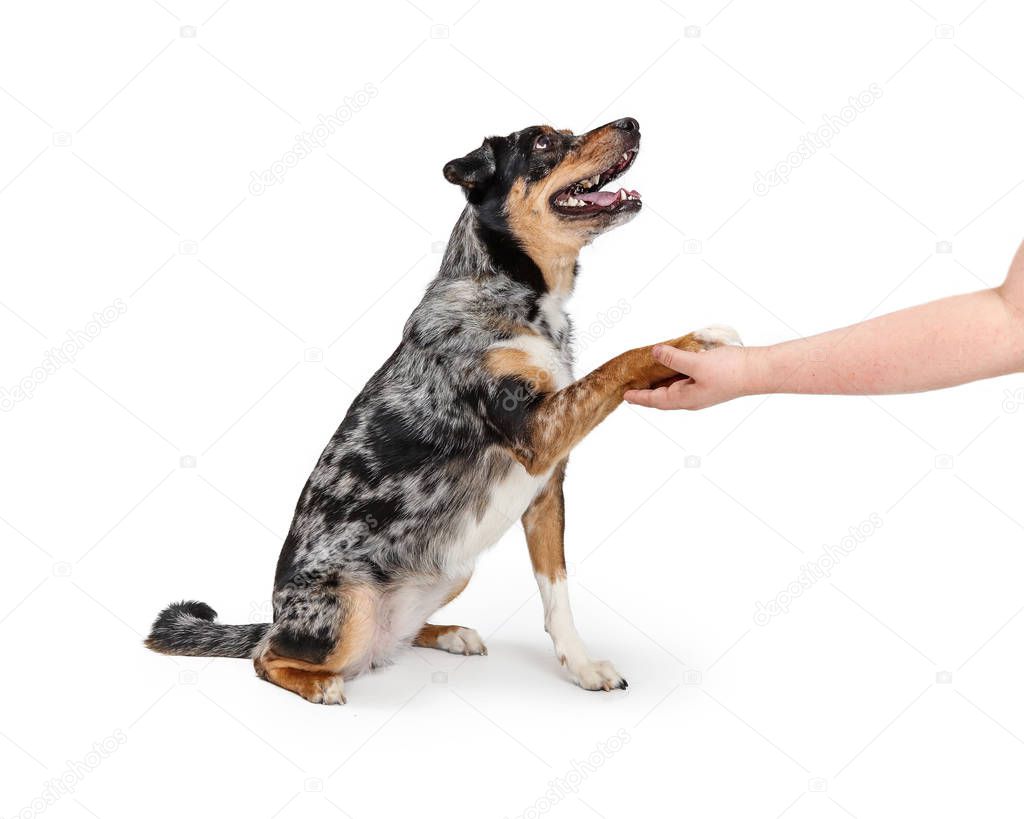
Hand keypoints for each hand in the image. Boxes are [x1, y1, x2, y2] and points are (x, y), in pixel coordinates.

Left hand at [624, 343, 753, 409]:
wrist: (758, 371)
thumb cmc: (730, 371)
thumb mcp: (697, 363)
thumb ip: (674, 358)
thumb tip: (654, 353)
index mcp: (686, 399)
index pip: (655, 400)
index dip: (639, 397)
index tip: (625, 395)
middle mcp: (692, 398)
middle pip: (663, 397)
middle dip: (647, 393)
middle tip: (632, 387)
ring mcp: (701, 391)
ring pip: (674, 388)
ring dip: (660, 384)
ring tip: (647, 377)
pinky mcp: (710, 382)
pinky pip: (685, 380)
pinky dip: (675, 374)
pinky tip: (673, 366)